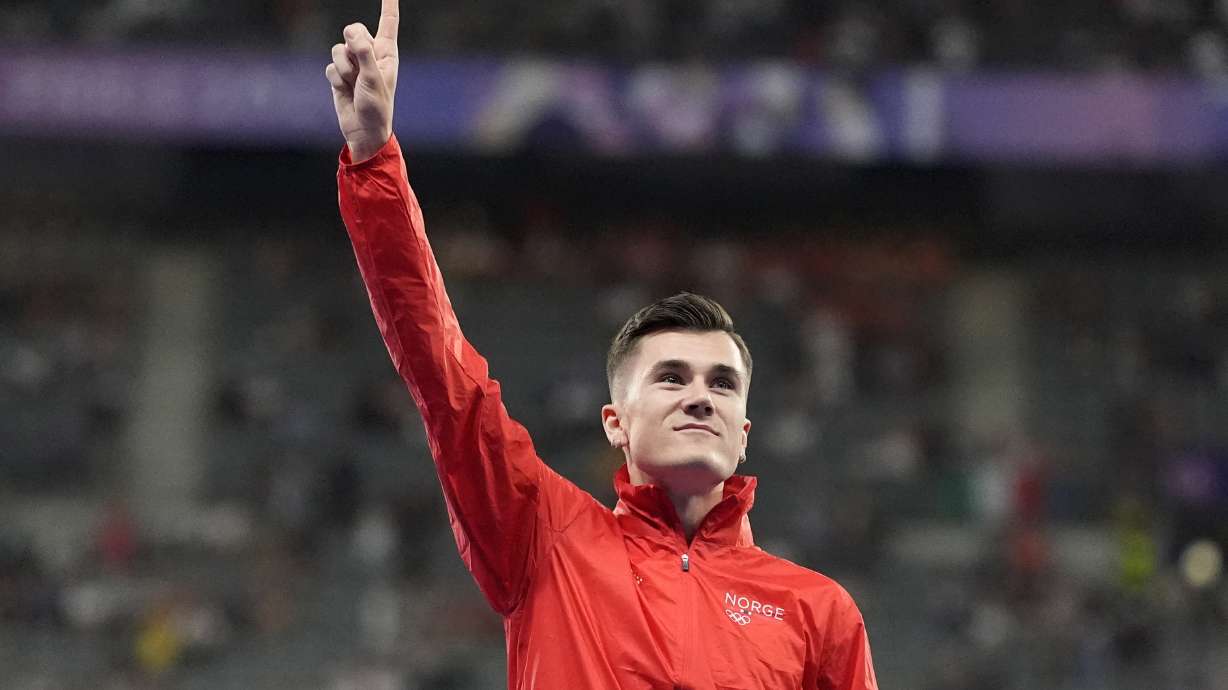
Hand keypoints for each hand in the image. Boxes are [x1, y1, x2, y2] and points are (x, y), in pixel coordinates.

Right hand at [326, 0, 398, 161]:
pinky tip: (345, 90)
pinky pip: (330, 66)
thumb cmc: (377, 107)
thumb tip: (351, 31)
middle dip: (352, 43)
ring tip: (353, 83)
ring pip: (338, 48)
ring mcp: (353, 64)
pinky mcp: (339, 74)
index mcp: (386, 53)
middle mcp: (370, 55)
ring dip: (343, 67)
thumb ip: (363, 52)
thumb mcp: (373, 78)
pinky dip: (335, 78)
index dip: (388, 5)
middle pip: (353, 30)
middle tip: (358, 63)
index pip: (388, 23)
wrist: (364, 131)